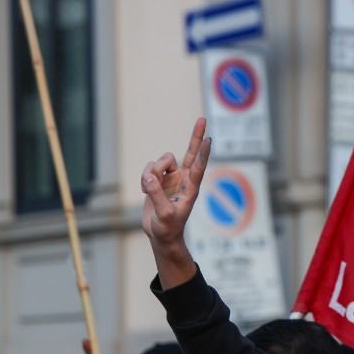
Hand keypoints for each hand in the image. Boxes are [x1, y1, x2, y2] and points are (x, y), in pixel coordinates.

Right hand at [140, 117, 210, 286]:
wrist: (161, 235)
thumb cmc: (167, 228)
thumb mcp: (164, 215)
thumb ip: (157, 195)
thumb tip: (149, 177)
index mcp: (191, 188)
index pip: (198, 166)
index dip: (203, 153)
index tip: (209, 139)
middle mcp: (183, 179)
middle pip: (190, 152)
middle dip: (195, 135)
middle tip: (203, 119)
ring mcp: (172, 177)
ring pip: (160, 161)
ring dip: (151, 172)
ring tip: (148, 189)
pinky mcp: (159, 179)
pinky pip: (149, 168)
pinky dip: (144, 178)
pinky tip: (145, 190)